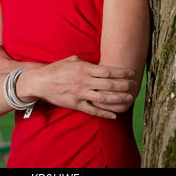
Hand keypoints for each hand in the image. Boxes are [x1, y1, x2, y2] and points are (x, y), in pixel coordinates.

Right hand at [19, 55, 136, 119]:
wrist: (41, 82)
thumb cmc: (57, 69)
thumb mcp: (71, 60)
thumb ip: (86, 62)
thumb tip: (97, 63)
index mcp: (84, 69)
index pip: (108, 71)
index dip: (122, 72)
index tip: (132, 73)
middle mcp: (84, 81)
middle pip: (109, 84)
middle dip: (124, 85)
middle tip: (135, 86)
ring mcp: (80, 94)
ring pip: (104, 98)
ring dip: (119, 99)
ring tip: (130, 99)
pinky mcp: (76, 104)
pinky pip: (93, 110)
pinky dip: (105, 113)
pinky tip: (115, 115)